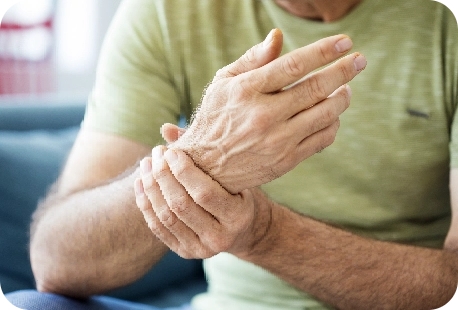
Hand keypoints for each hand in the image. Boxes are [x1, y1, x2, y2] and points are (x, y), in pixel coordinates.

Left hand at [135, 145, 272, 258]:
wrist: (245, 231)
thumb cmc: (239, 195)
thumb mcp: (233, 176)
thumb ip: (203, 152)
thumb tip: (166, 129)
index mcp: (237, 217)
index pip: (204, 193)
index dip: (183, 171)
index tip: (171, 151)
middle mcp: (219, 238)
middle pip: (181, 205)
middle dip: (163, 176)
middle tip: (156, 153)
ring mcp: (200, 249)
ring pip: (166, 217)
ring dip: (151, 188)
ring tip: (146, 164)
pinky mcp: (184, 252)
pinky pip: (158, 228)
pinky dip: (146, 204)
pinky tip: (141, 183)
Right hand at [171, 29, 365, 193]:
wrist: (207, 168)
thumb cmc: (215, 118)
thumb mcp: (223, 84)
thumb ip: (252, 60)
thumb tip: (278, 36)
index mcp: (246, 91)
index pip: (293, 66)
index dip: (322, 51)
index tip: (345, 42)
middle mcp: (263, 116)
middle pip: (315, 89)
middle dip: (344, 71)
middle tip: (360, 60)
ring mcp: (277, 141)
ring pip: (324, 115)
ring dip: (342, 98)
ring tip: (346, 89)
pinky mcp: (286, 161)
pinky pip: (322, 139)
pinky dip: (333, 124)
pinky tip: (332, 115)